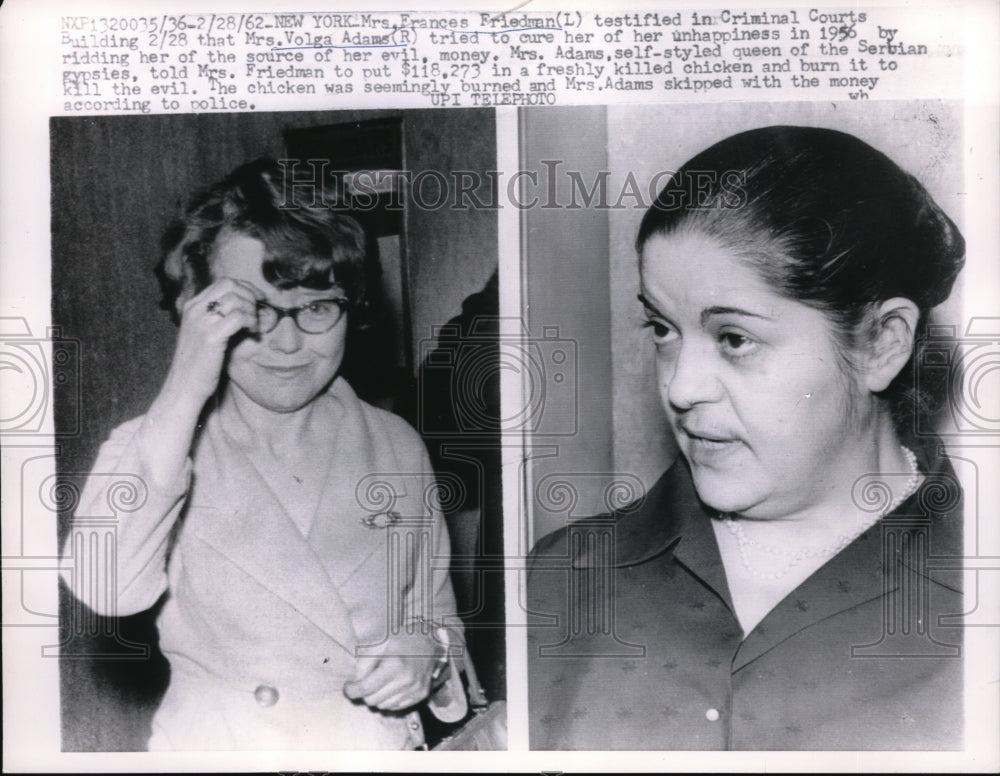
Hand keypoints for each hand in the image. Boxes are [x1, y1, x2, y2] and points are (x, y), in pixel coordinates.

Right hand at [164, 278, 262, 403]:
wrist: (184, 386)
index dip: (246, 287)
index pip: (223, 282)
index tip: (259, 298)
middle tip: (260, 311)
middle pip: (230, 285)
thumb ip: (219, 316)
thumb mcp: (205, 332)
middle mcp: (195, 310)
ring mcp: (202, 322)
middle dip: (251, 295)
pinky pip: (239, 317)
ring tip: (254, 326)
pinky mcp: (211, 336)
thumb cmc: (200, 362)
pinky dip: (251, 322)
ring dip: (252, 310)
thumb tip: (248, 304)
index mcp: (192, 306)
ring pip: (236, 299)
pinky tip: (252, 333)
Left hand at [342, 632, 441, 711]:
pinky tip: (392, 686)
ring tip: (381, 682)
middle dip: (365, 693)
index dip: (352, 690)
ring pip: (383, 706)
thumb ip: (364, 662)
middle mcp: (406, 680)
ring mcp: (415, 689)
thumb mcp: (380, 643)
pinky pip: (396, 707)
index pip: (365, 688)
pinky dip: (390, 699)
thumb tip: (355, 682)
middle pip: (372, 700)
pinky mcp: (421, 695)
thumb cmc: (403, 639)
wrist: (431, 641)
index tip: (348, 688)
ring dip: (378, 697)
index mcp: (394, 665)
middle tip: (366, 681)